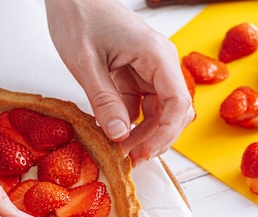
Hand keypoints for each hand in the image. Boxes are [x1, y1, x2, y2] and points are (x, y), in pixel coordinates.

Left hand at [44, 0, 194, 164]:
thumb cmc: (79, 16)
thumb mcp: (86, 63)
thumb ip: (104, 101)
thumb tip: (120, 137)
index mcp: (156, 56)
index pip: (178, 104)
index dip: (165, 134)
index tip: (144, 153)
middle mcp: (160, 64)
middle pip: (172, 113)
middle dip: (154, 139)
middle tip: (130, 159)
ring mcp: (149, 70)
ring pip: (157, 113)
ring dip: (142, 134)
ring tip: (120, 151)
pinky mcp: (136, 74)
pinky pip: (140, 105)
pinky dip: (129, 122)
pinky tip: (113, 133)